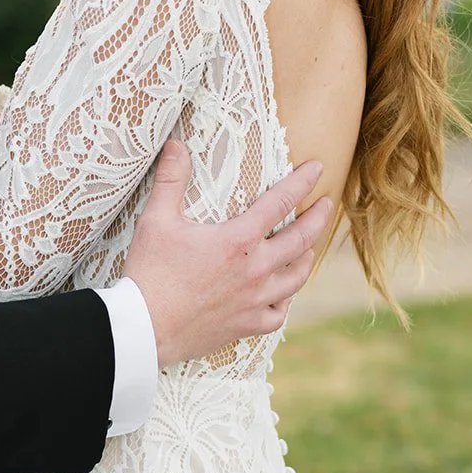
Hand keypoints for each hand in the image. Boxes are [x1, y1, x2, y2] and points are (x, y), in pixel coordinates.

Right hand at [124, 141, 333, 365]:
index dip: (302, 182)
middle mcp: (255, 269)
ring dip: (306, 258)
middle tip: (327, 206)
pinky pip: (278, 314)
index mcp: (238, 240)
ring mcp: (254, 300)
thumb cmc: (149, 273)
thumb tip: (176, 145)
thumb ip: (170, 180)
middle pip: (300, 240)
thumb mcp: (156, 220)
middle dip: (318, 219)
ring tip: (308, 248)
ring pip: (296, 278)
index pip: (279, 202)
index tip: (317, 168)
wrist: (144, 327)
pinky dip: (284, 301)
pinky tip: (281, 295)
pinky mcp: (246, 325)